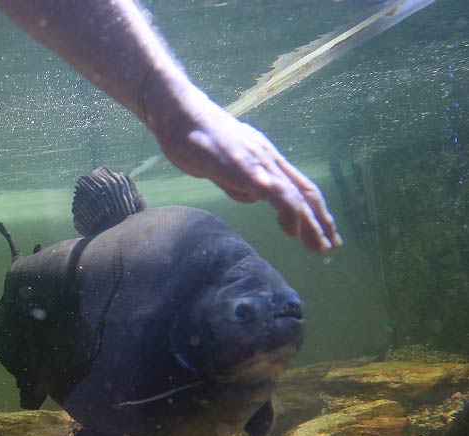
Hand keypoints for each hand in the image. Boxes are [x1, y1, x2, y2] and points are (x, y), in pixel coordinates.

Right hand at [146, 84, 341, 252]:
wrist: (178, 112)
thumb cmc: (194, 138)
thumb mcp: (221, 167)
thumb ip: (238, 183)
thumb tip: (251, 198)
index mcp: (265, 159)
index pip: (299, 187)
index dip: (315, 210)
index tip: (323, 231)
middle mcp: (269, 159)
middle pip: (305, 192)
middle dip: (322, 221)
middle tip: (334, 245)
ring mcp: (259, 163)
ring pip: (296, 196)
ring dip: (312, 223)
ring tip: (322, 246)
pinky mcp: (246, 168)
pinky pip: (274, 192)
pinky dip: (289, 212)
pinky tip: (293, 231)